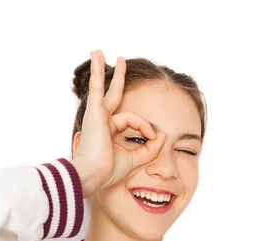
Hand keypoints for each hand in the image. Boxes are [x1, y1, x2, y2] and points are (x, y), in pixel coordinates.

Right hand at [71, 50, 166, 197]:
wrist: (92, 174)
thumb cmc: (108, 171)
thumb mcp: (136, 159)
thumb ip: (150, 148)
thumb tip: (163, 135)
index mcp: (108, 131)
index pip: (131, 121)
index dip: (146, 128)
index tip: (154, 138)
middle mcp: (101, 121)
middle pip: (113, 95)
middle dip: (117, 79)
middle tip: (120, 61)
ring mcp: (96, 115)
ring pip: (105, 88)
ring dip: (103, 69)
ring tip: (98, 51)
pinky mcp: (95, 113)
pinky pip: (97, 87)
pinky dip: (97, 72)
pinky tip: (96, 55)